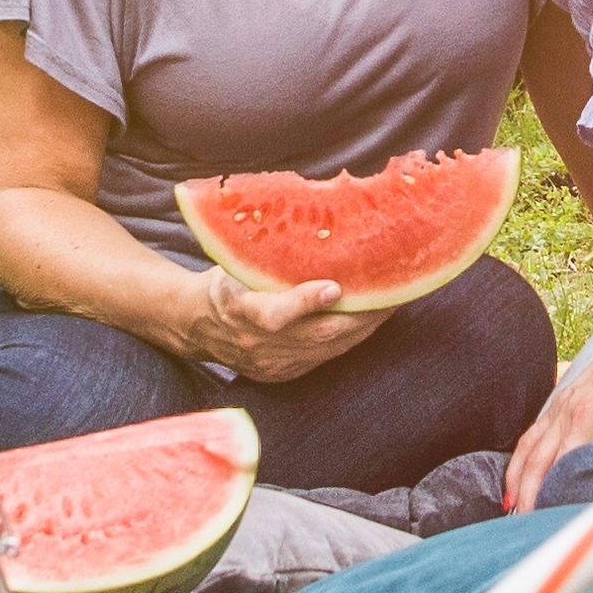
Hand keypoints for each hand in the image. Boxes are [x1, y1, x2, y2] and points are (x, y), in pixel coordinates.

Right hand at [179, 264, 390, 383]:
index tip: (335, 287)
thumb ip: (264, 252)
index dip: (305, 303)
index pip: (275, 315)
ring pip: (330, 348)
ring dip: (366, 326)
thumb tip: (307, 217)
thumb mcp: (233, 261)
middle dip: (362, 315)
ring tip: (394, 300)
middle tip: (395, 289)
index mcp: (240, 309)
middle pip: (319, 335)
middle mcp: (258, 344)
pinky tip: (372, 318)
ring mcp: (273, 365)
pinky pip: (327, 357)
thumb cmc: (224, 280)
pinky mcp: (284, 374)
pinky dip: (352, 337)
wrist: (197, 325)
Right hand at [507, 303, 592, 512]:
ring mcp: (564, 408)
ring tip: (515, 517)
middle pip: (545, 469)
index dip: (568, 503)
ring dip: (520, 486)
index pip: (577, 474)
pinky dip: (519, 461)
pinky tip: (514, 482)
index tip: (562, 529)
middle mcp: (577, 418)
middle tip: (529, 535)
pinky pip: (531, 436)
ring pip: (531, 454)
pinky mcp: (561, 401)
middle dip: (535, 503)